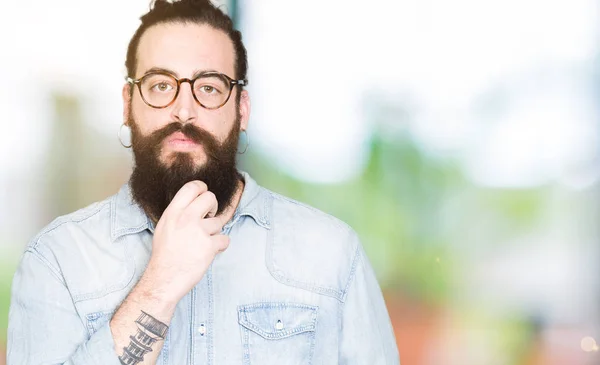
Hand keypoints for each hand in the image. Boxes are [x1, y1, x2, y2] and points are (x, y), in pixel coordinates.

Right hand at [143, 180, 229, 303]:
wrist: (164, 279)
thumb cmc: (164, 255)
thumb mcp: (164, 226)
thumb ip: (178, 213)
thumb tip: (195, 202)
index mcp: (173, 212)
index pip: (192, 187)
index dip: (202, 189)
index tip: (204, 196)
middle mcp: (186, 218)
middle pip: (210, 198)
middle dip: (213, 207)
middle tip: (208, 217)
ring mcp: (199, 232)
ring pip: (219, 222)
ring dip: (215, 232)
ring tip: (202, 243)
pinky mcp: (209, 246)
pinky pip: (225, 239)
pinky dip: (220, 246)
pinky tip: (209, 252)